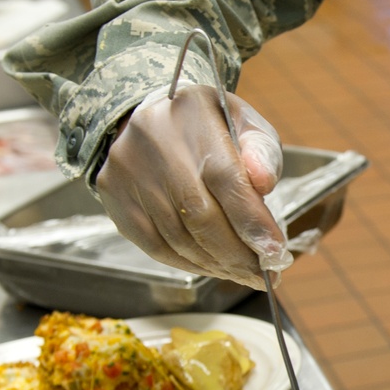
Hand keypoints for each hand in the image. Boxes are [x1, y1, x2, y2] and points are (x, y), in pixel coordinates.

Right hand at [96, 83, 292, 288]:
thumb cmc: (208, 125)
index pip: (226, 179)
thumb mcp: (244, 123)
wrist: (149, 115)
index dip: (252, 223)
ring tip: (242, 273)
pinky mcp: (114, 195)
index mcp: (194, 117)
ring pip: (176, 237)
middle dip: (236, 254)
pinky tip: (211, 267)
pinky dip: (188, 264)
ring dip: (215, 264)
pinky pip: (154, 245)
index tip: (276, 254)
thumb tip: (264, 184)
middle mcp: (155, 143)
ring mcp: (129, 171)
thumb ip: (262, 151)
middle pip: (199, 216)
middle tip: (263, 274)